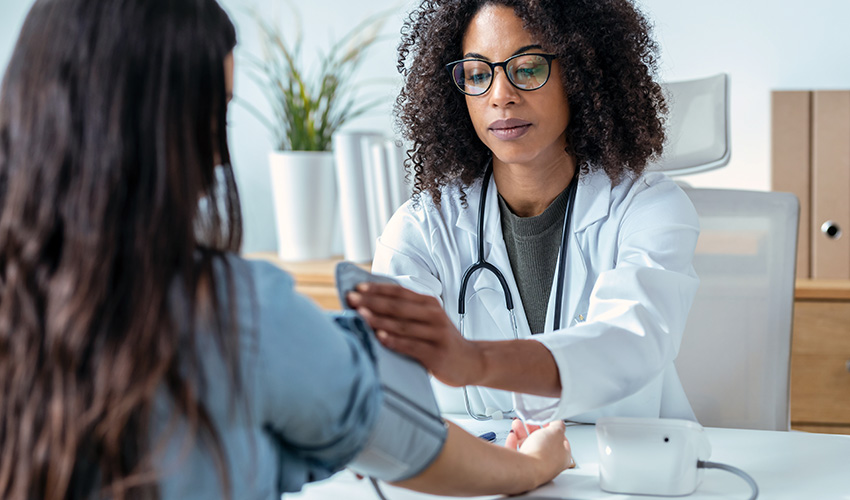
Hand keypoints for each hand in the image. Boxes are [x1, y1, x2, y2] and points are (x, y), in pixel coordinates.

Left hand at [346, 283, 483, 386]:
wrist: (470, 360)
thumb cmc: (441, 340)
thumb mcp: (428, 319)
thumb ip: (407, 312)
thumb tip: (371, 305)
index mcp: (429, 304)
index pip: (399, 292)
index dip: (377, 289)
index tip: (357, 287)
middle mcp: (433, 315)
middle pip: (398, 306)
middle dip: (372, 301)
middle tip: (351, 298)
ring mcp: (436, 334)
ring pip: (402, 325)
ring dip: (379, 319)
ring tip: (360, 315)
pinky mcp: (436, 353)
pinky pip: (410, 345)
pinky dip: (394, 341)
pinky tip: (379, 337)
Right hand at [506, 419, 574, 471]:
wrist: (525, 469)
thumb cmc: (542, 455)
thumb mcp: (555, 432)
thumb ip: (558, 425)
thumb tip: (558, 422)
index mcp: (562, 457)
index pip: (561, 441)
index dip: (555, 429)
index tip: (548, 421)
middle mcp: (549, 464)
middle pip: (542, 443)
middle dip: (534, 428)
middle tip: (530, 421)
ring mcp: (534, 467)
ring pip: (528, 446)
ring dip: (522, 433)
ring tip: (517, 424)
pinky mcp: (520, 468)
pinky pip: (517, 454)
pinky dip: (513, 443)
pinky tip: (512, 436)